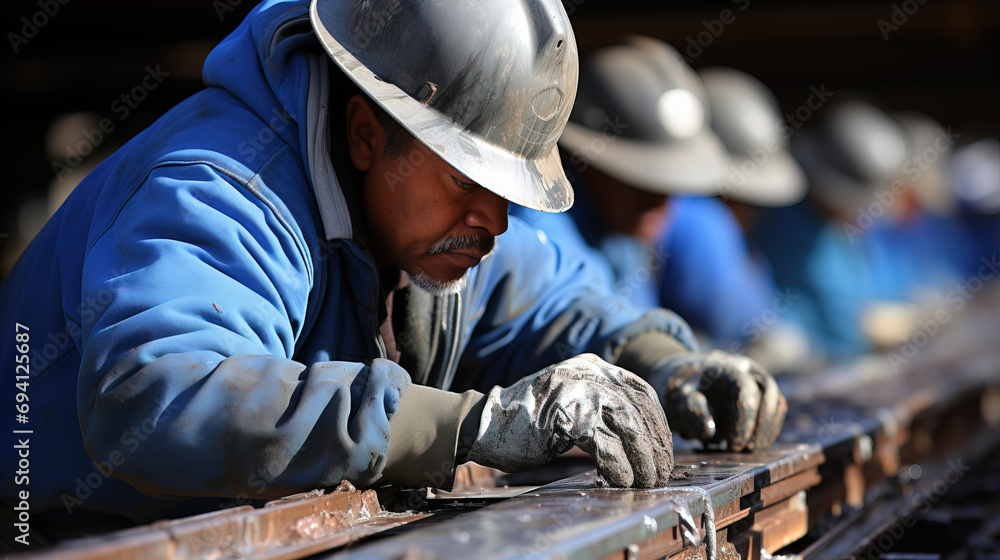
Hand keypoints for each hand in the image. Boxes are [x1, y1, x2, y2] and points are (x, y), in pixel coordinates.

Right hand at [467, 354, 672, 487]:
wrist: (485, 423)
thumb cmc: (530, 420)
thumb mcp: (572, 400)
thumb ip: (601, 407)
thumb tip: (641, 438)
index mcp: (594, 367)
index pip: (642, 391)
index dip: (658, 423)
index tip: (662, 449)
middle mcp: (590, 373)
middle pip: (640, 410)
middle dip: (655, 447)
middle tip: (659, 473)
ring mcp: (578, 392)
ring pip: (629, 427)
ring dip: (642, 460)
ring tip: (644, 481)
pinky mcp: (566, 416)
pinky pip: (606, 446)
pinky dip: (619, 467)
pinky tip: (620, 480)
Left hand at [650, 350, 786, 451]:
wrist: (687, 380)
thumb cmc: (683, 390)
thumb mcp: (678, 398)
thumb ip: (691, 411)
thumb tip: (709, 431)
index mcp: (725, 366)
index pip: (744, 390)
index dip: (744, 420)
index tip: (734, 446)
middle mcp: (746, 368)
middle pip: (768, 393)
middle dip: (761, 425)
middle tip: (748, 450)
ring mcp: (757, 378)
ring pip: (776, 400)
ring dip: (768, 428)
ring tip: (752, 449)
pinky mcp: (762, 392)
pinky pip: (775, 409)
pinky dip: (769, 428)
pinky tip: (754, 444)